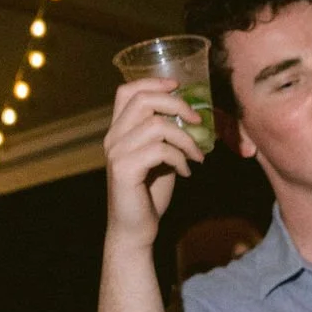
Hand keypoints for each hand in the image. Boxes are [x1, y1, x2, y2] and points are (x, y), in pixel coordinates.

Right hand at [105, 77, 202, 242]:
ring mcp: (116, 153)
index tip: (178, 85)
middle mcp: (113, 138)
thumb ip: (168, 137)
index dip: (152, 82)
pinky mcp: (124, 170)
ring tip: (197, 156)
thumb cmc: (150, 193)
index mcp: (119, 131)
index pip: (126, 92)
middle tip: (198, 121)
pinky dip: (179, 158)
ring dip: (185, 139)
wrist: (135, 230)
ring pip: (156, 125)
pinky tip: (186, 172)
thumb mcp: (161, 158)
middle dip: (177, 105)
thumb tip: (195, 119)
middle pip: (144, 100)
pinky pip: (159, 150)